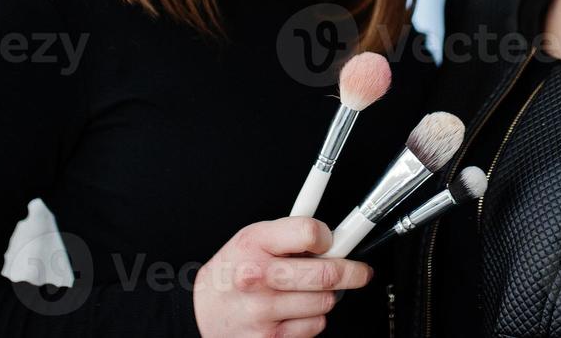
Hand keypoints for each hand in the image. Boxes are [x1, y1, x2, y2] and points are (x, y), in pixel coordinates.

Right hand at [193, 216, 372, 337]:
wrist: (202, 311)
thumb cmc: (232, 272)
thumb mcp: (253, 239)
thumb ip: (291, 235)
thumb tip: (334, 238)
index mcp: (254, 244)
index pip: (310, 233)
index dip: (330, 237)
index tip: (336, 241)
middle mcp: (256, 277)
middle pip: (327, 275)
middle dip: (352, 272)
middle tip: (359, 271)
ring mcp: (262, 312)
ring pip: (325, 304)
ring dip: (325, 298)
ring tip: (304, 292)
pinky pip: (314, 328)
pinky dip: (311, 320)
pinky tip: (292, 312)